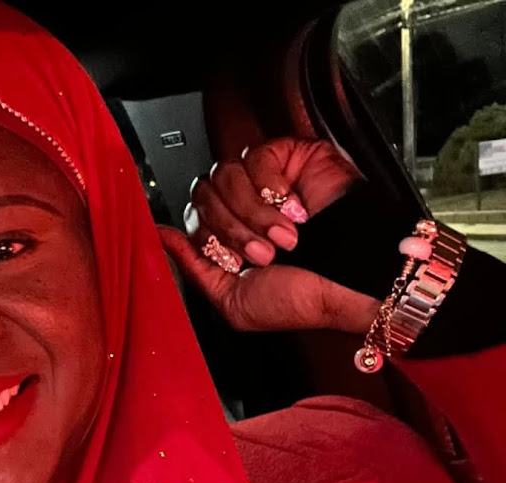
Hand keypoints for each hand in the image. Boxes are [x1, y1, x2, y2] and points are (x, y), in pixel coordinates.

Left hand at [163, 138, 378, 332]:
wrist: (349, 286)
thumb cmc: (300, 298)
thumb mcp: (232, 300)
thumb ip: (192, 267)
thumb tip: (158, 234)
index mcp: (226, 239)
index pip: (191, 218)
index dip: (208, 239)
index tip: (236, 263)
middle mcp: (241, 208)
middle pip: (202, 193)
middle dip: (231, 230)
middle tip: (263, 255)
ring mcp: (263, 182)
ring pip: (225, 175)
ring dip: (254, 215)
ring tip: (285, 239)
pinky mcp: (288, 158)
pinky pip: (256, 158)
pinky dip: (274, 190)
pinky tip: (296, 211)